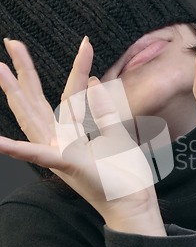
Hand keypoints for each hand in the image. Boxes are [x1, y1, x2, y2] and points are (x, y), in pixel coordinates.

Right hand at [0, 38, 164, 234]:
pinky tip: (0, 143)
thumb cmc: (123, 175)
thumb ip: (102, 111)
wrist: (132, 205)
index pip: (70, 94)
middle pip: (38, 101)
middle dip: (25, 72)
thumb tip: (93, 82)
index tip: (87, 44)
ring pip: (35, 118)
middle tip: (12, 42)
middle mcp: (60, 141)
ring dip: (16, 94)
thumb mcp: (115, 136)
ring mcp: (60, 153)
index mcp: (72, 134)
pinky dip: (19, 150)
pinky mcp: (67, 165)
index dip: (77, 68)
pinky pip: (41, 156)